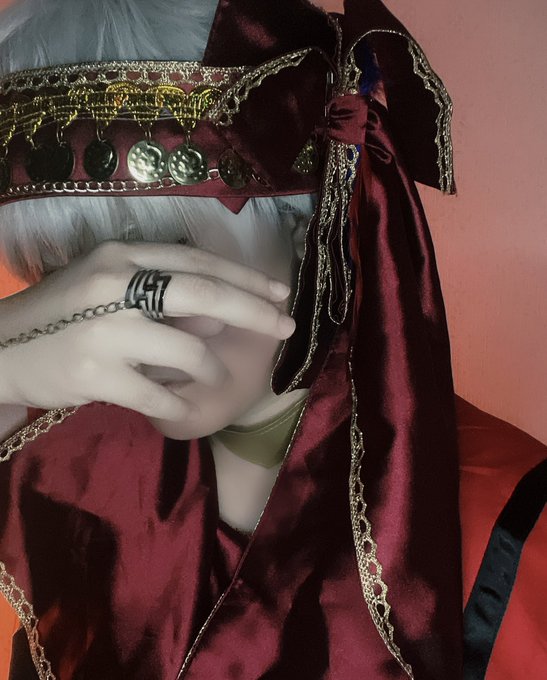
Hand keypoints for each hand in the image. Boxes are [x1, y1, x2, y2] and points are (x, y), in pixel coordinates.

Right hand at [0, 239, 294, 420]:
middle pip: (203, 293)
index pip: (196, 261)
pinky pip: (157, 392)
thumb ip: (163, 295)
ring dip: (211, 366)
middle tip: (286, 326)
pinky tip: (181, 401)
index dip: (243, 277)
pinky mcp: (94, 375)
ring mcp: (103, 331)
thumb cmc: (61, 316)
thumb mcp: (109, 290)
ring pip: (186, 348)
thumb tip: (220, 313)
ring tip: (214, 374)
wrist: (0, 347)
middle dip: (254, 311)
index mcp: (121, 258)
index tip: (279, 294)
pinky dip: (178, 399)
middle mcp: (114, 286)